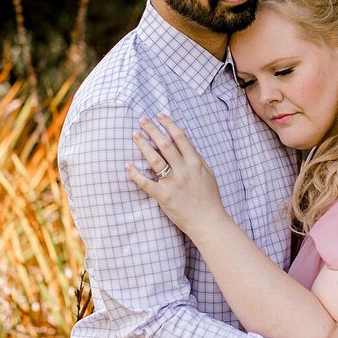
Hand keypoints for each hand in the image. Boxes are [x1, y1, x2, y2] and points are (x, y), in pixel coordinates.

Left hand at [126, 114, 227, 237]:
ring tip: (135, 135)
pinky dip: (135, 174)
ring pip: (154, 160)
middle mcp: (184, 170)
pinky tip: (127, 165)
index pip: (180, 138)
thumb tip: (185, 144)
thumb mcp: (208, 174)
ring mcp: (173, 183)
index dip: (169, 124)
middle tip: (142, 120)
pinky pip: (146, 183)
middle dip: (152, 130)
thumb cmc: (209, 198)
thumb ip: (196, 158)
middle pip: (165, 144)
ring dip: (143, 145)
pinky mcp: (163, 197)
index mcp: (195, 162)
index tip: (160, 116)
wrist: (208, 221)